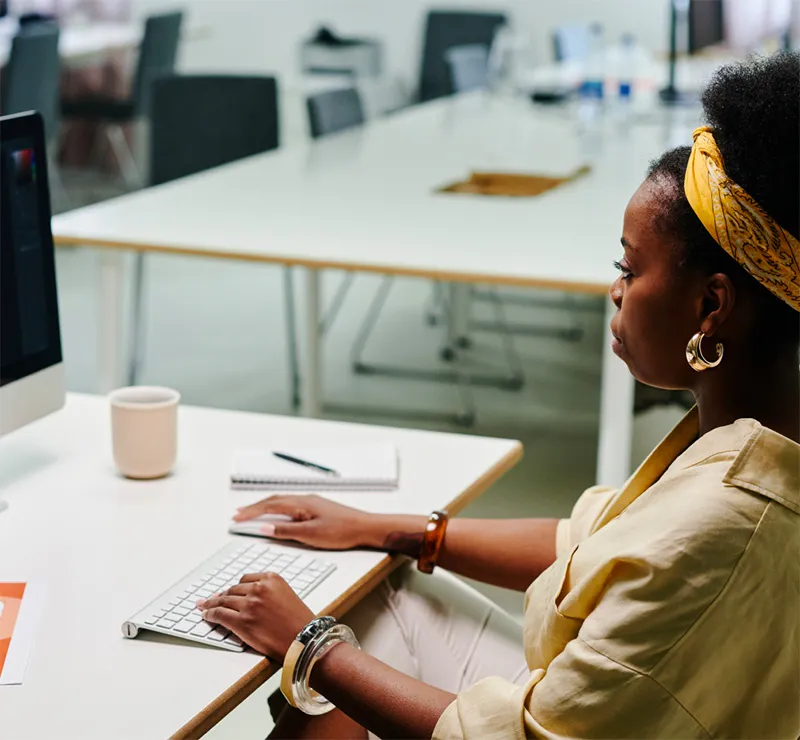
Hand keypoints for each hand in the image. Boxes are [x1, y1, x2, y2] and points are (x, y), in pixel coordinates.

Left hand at [198, 573, 312, 660]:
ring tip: (205, 606)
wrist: (305, 640)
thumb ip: (268, 592)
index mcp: (271, 578)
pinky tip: (206, 615)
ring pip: (223, 600)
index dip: (234, 588)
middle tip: (212, 600)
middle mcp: (259, 588)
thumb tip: (246, 597)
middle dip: (222, 596)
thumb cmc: (298, 622)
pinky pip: (220, 614)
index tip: (228, 592)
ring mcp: (249, 604)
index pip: (245, 580)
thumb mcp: (286, 595)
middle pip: (233, 589)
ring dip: (212, 604)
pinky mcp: (242, 621)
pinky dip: (210, 614)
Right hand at [233, 494, 380, 549]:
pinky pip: (290, 504)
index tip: (236, 518)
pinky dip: (277, 508)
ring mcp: (311, 502)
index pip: (269, 506)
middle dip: (253, 507)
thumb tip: (265, 527)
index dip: (251, 512)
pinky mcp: (316, 508)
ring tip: (251, 513)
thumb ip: (286, 531)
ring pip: (281, 501)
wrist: (365, 527)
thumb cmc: (342, 531)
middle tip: (238, 515)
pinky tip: (277, 514)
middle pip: (273, 500)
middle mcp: (304, 499)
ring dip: (264, 506)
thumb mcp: (310, 535)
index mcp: (301, 504)